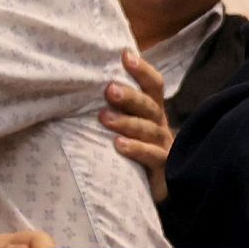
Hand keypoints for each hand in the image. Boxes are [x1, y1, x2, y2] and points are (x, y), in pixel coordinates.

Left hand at [101, 49, 172, 202]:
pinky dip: (137, 149)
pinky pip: (152, 156)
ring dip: (128, 122)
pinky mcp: (163, 170)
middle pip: (150, 105)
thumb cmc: (134, 154)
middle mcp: (160, 126)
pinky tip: (119, 144)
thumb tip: (85, 85)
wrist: (155, 192)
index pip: (154, 85)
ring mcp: (164, 147)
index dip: (142, 70)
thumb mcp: (127, 128)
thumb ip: (113, 109)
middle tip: (108, 89)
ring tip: (104, 117)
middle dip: (130, 96)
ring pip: (150, 129)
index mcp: (152, 112)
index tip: (125, 55)